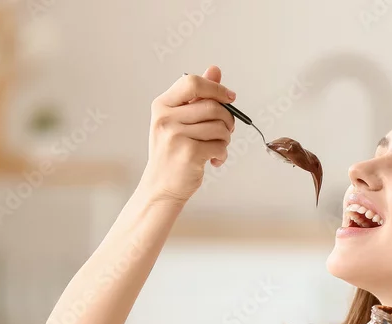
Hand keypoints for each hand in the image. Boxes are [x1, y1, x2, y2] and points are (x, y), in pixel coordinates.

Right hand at [140, 65, 236, 203]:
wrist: (160, 186)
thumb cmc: (171, 152)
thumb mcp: (179, 120)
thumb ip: (197, 96)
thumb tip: (215, 70)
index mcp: (162, 105)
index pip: (192, 83)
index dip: (216, 87)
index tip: (230, 97)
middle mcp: (166, 118)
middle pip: (213, 106)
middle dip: (227, 120)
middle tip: (226, 131)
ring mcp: (176, 136)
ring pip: (220, 127)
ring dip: (225, 139)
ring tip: (215, 147)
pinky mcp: (189, 153)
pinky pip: (220, 146)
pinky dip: (222, 154)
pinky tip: (213, 160)